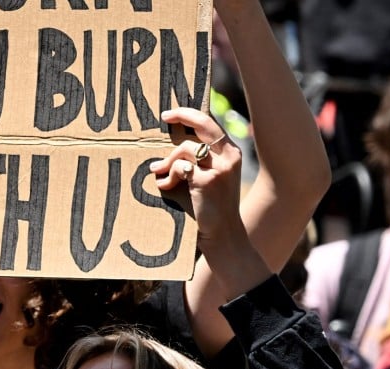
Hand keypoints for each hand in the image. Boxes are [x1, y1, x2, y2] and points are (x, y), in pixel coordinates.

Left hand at [150, 108, 243, 246]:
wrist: (222, 234)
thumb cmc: (213, 207)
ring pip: (186, 148)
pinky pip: (180, 167)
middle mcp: (229, 157)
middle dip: (182, 115)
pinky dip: (169, 175)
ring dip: (168, 160)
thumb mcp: (212, 178)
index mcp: (232, 153)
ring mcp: (220, 168)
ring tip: (158, 171)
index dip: (191, 114)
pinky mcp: (207, 181)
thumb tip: (175, 144)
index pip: (211, 125)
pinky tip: (165, 185)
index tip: (172, 113)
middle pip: (203, 124)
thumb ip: (200, 160)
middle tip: (165, 116)